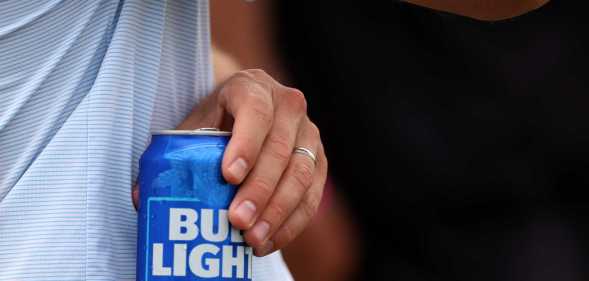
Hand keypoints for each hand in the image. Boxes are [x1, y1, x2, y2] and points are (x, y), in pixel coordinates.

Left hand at [134, 69, 326, 255]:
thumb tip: (141, 197)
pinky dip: (293, 221)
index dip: (245, 144)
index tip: (228, 177)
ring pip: (302, 174)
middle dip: (260, 189)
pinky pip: (313, 194)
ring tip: (253, 239)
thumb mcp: (193, 125)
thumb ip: (172, 155)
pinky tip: (269, 240)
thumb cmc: (216, 120)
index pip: (255, 112)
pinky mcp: (319, 160)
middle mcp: (289, 105)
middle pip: (280, 149)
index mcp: (253, 87)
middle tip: (237, 221)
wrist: (248, 109)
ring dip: (278, 211)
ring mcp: (309, 133)